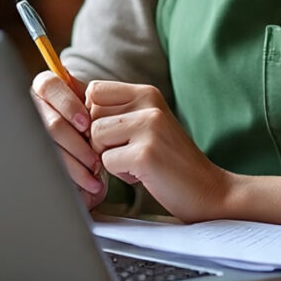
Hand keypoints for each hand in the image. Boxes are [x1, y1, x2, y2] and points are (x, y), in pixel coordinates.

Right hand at [30, 69, 106, 209]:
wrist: (80, 149)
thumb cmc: (88, 122)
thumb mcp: (91, 108)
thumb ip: (93, 103)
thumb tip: (94, 104)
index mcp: (46, 88)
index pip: (49, 86)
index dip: (68, 104)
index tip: (87, 124)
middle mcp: (33, 108)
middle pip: (50, 123)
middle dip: (76, 145)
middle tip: (96, 161)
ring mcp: (27, 133)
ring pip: (48, 149)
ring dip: (74, 167)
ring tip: (94, 180)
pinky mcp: (27, 158)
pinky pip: (44, 169)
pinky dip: (68, 182)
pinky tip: (84, 191)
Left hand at [87, 80, 232, 221]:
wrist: (207, 189)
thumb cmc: (170, 159)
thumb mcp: (147, 123)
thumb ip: (118, 111)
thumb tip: (72, 101)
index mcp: (148, 92)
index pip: (95, 90)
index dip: (93, 115)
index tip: (112, 133)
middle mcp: (149, 104)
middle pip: (91, 115)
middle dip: (101, 140)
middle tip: (129, 151)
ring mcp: (149, 127)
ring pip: (95, 138)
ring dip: (109, 157)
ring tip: (136, 162)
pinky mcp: (145, 154)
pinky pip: (106, 162)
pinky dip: (120, 174)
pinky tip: (143, 174)